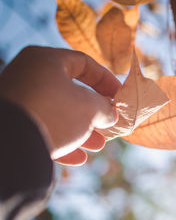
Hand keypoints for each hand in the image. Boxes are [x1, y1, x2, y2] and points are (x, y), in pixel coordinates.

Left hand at [0, 46, 121, 164]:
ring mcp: (17, 101)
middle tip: (109, 123)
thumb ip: (105, 108)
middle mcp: (28, 76)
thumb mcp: (90, 107)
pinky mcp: (12, 126)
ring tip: (98, 145)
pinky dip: (62, 142)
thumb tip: (109, 114)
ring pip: (57, 114)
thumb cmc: (56, 113)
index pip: (84, 63)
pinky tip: (79, 158)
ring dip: (82, 131)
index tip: (120, 96)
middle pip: (70, 92)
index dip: (106, 79)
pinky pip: (42, 131)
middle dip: (94, 111)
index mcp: (46, 60)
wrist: (9, 143)